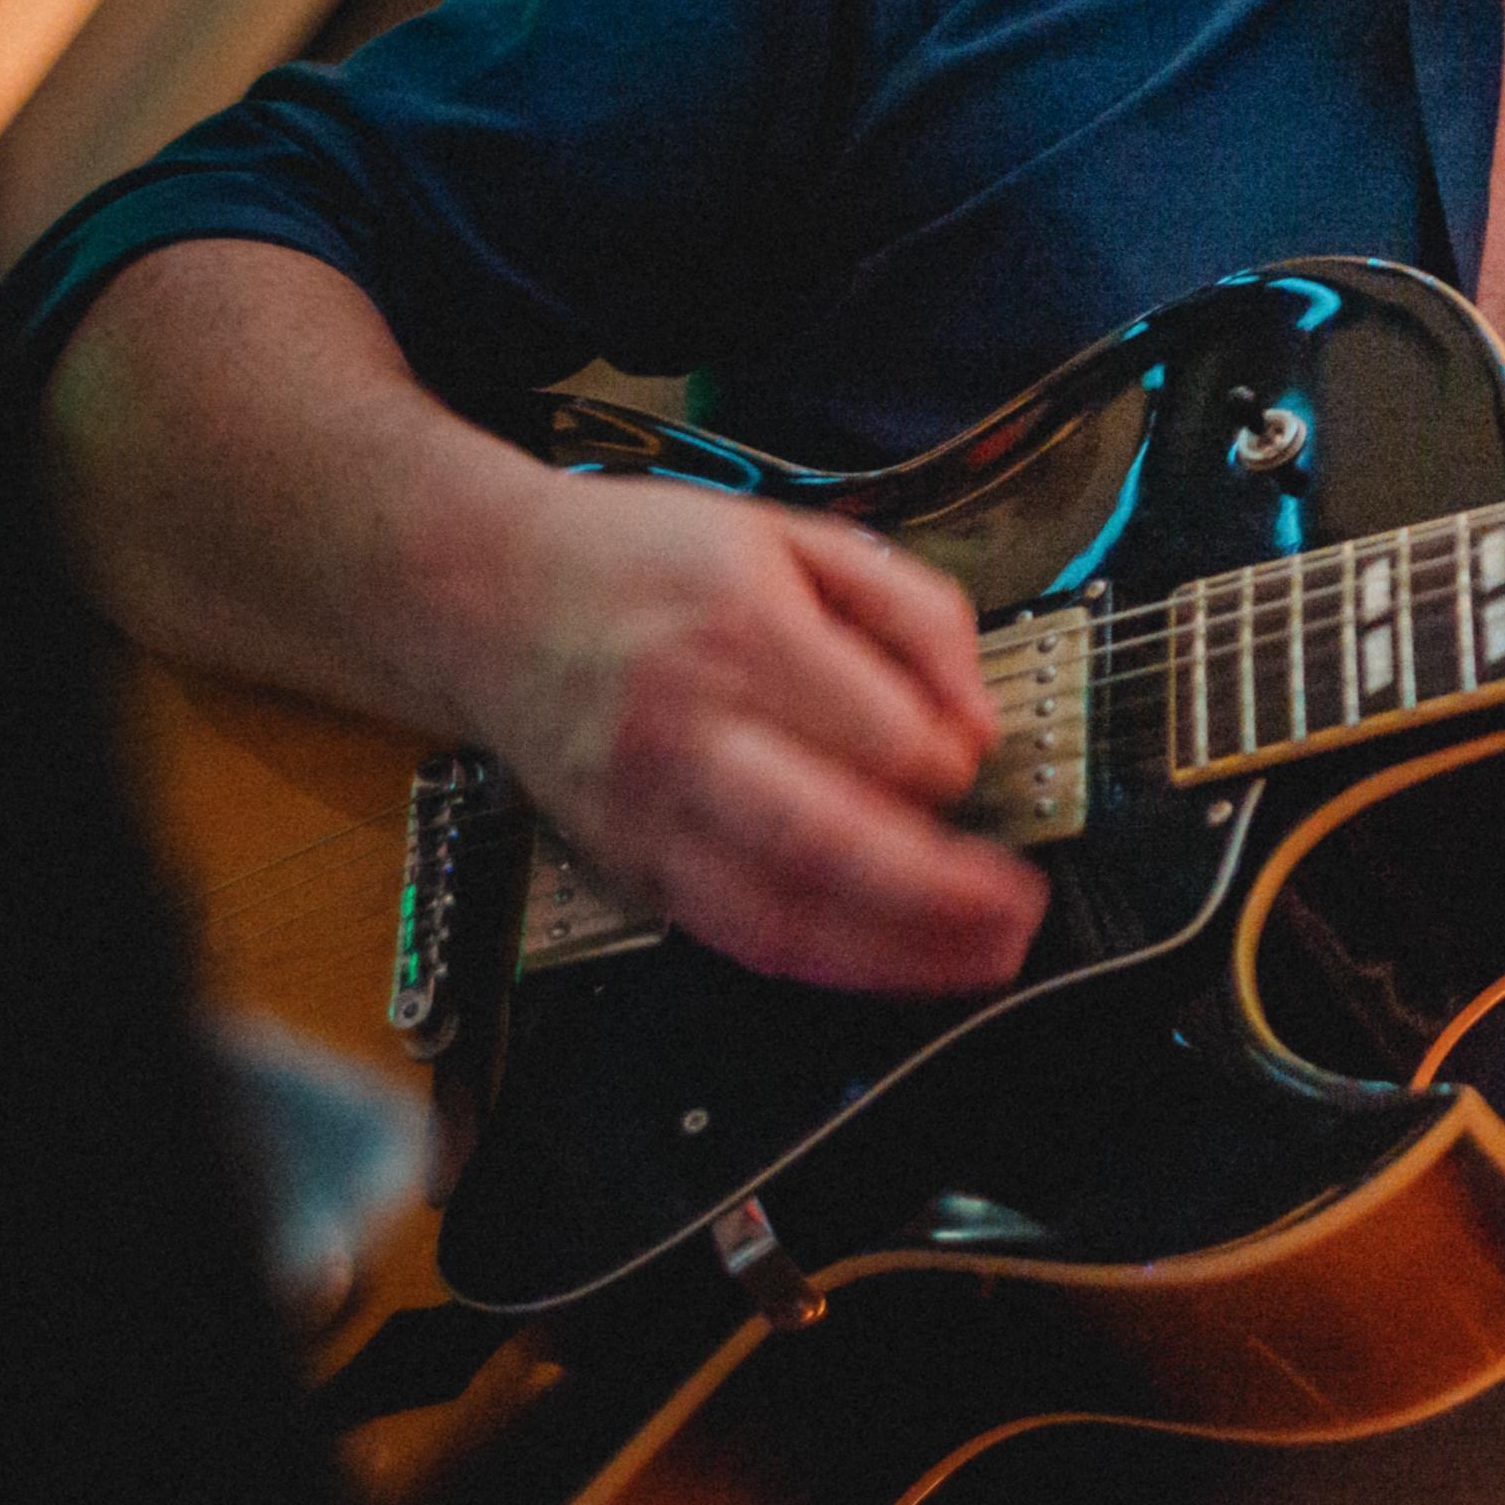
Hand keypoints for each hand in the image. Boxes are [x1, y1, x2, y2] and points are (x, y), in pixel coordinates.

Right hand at [455, 480, 1041, 992]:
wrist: (485, 593)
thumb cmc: (650, 560)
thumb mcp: (798, 537)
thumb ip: (913, 614)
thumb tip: (978, 722)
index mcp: (739, 632)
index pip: (875, 733)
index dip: (948, 764)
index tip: (977, 765)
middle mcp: (686, 731)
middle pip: (823, 840)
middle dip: (937, 891)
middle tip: (1019, 908)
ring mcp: (647, 810)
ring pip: (776, 911)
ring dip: (892, 953)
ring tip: (982, 958)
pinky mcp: (625, 862)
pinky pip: (730, 935)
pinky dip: (819, 964)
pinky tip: (889, 967)